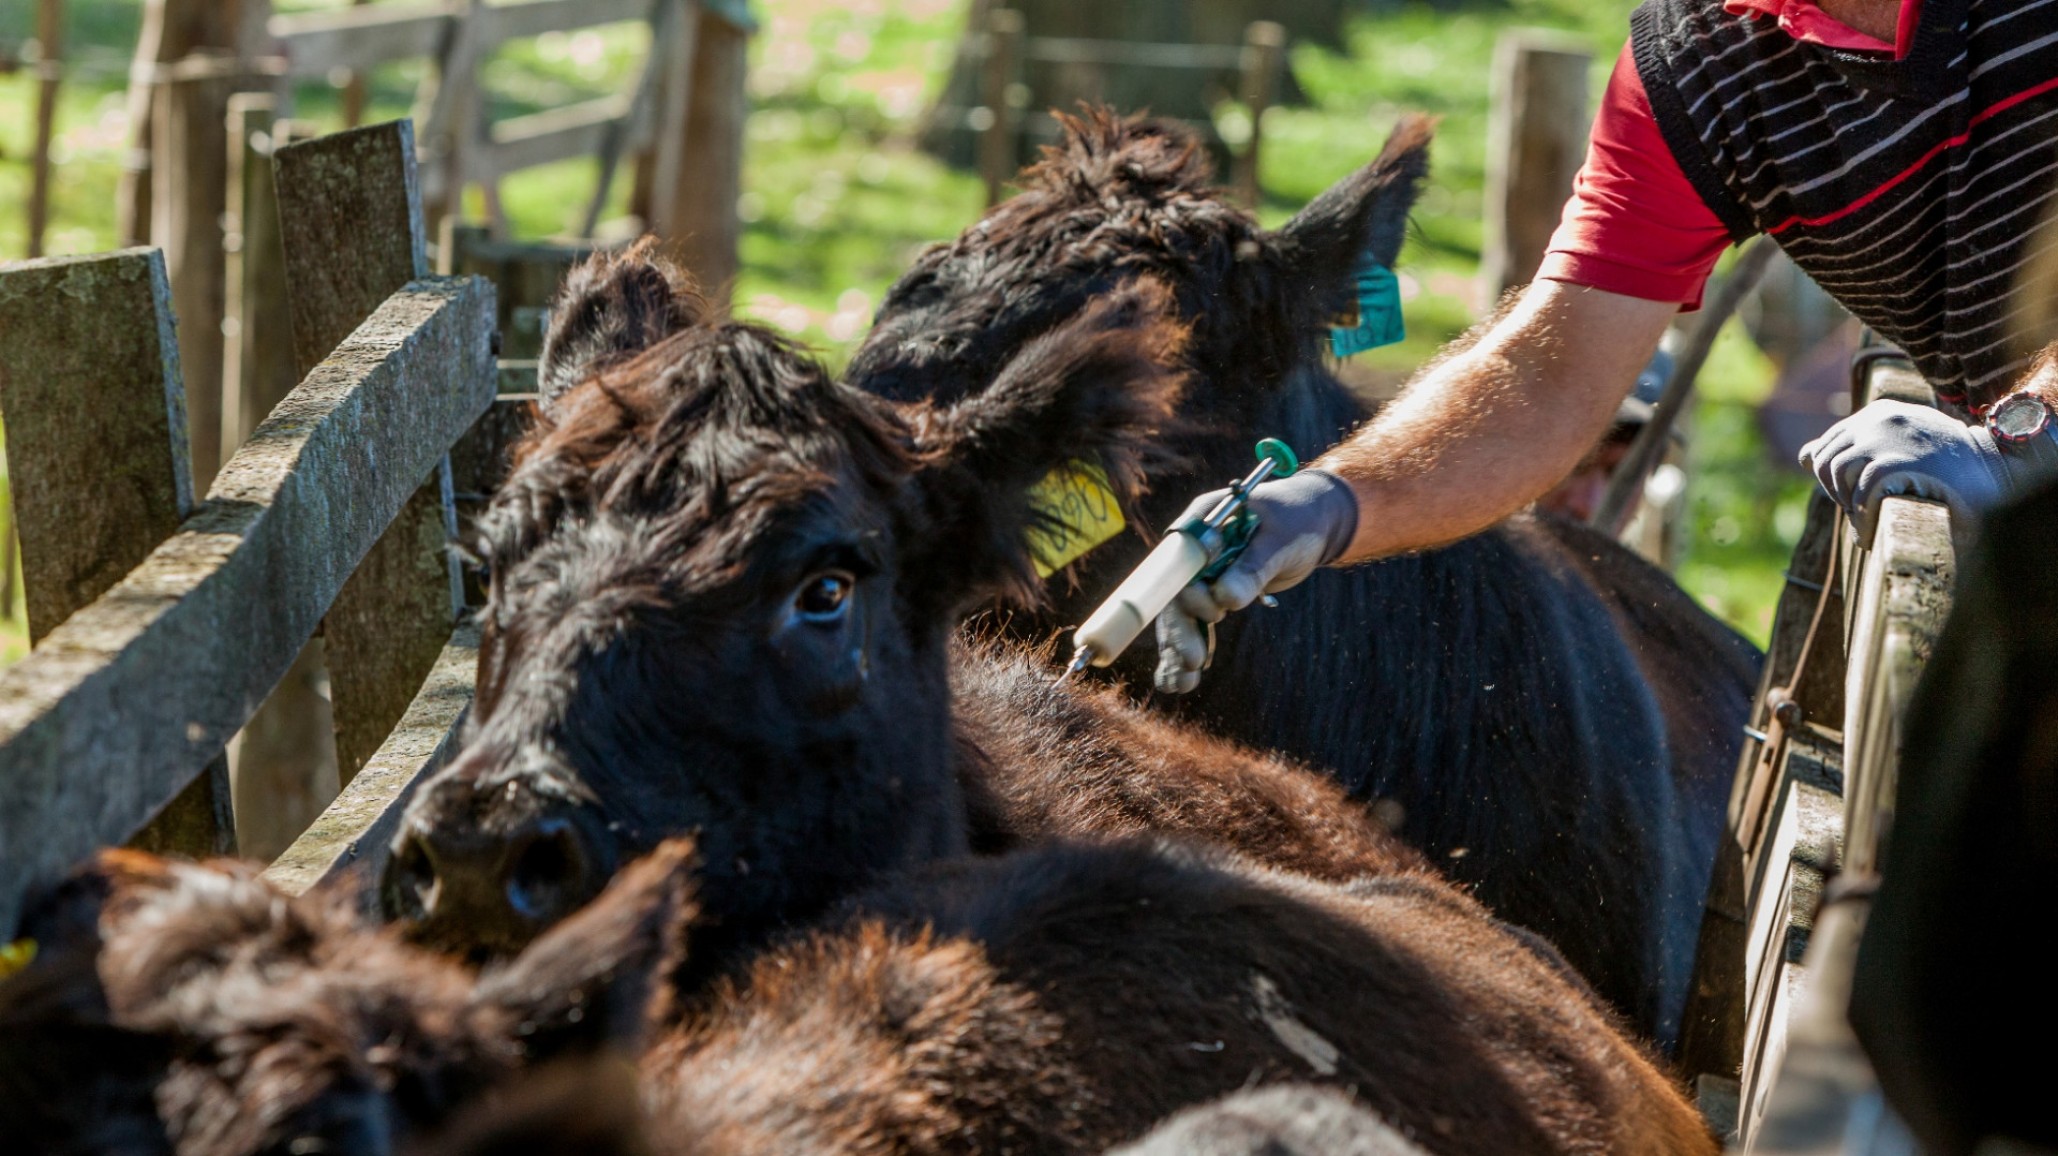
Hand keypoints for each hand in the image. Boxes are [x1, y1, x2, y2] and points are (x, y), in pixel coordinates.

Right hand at [1153, 469, 1358, 693]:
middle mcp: (1193, 552)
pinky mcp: (1211, 596)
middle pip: (1176, 594)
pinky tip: (1178, 682)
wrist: (1311, 524)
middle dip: (1181, 630)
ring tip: (1181, 684)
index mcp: (1202, 524)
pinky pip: (1194, 626)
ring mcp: (1200, 576)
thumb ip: (1253, 568)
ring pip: (1180, 616)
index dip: (1185, 590)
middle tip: (1194, 662)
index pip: (1178, 560)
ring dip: (1178, 649)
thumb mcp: (1281, 540)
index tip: (1210, 614)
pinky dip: (1185, 653)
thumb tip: (1226, 599)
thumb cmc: (1298, 521)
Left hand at [1798, 400, 2006, 540]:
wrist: (1993, 467)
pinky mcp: (1893, 465)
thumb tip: (1802, 455)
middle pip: (1824, 459)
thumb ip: (1854, 444)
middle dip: (1831, 488)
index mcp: (1878, 413)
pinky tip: (1872, 531)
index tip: (1849, 493)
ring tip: (1864, 518)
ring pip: (1834, 473)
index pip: (1828, 443)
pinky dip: (1860, 517)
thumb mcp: (1899, 441)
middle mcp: (1876, 421)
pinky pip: (1857, 493)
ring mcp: (1884, 440)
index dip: (1831, 474)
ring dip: (1844, 502)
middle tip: (1855, 508)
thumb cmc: (1946, 460)